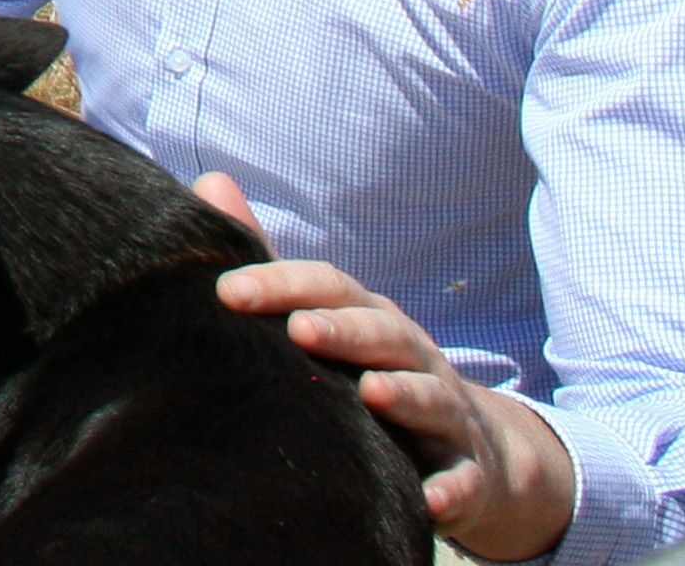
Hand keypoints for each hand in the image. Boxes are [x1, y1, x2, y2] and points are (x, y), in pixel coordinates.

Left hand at [197, 175, 577, 560]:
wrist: (473, 446)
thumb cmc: (373, 371)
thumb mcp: (328, 319)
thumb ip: (272, 268)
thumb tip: (211, 183)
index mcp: (368, 317)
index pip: (328, 289)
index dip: (282, 285)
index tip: (228, 293)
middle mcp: (410, 355)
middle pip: (380, 333)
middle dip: (342, 329)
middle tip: (299, 329)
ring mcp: (444, 411)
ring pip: (428, 396)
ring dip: (402, 394)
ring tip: (371, 393)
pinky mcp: (466, 471)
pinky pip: (462, 480)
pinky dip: (452, 489)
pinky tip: (431, 501)